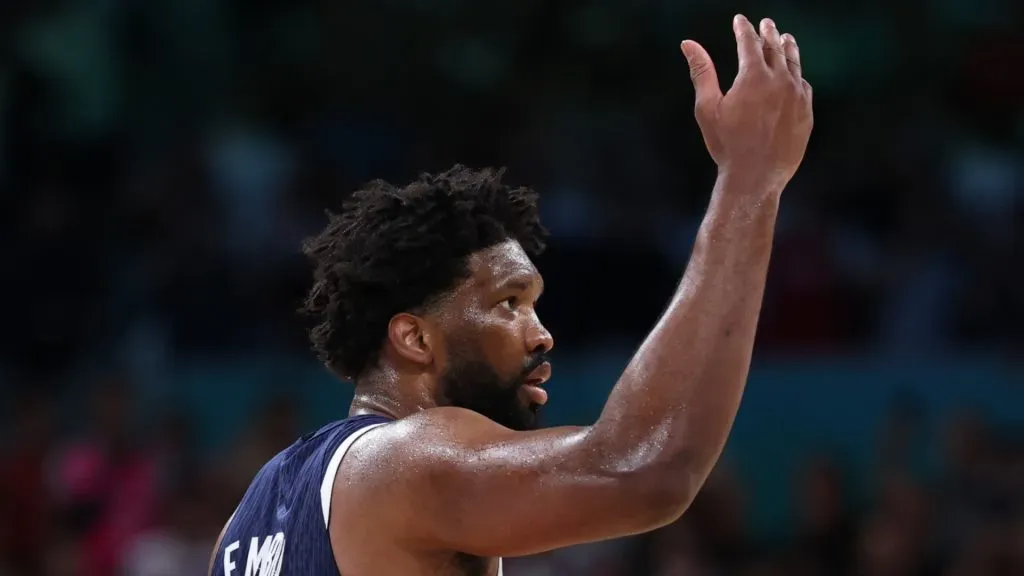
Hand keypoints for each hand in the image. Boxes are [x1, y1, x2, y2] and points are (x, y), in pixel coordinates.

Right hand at [680, 15, 812, 189]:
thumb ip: (701, 72)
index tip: (740, 20)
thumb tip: (688, 44)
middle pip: (775, 48)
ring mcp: (797, 96)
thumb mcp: (707, 108)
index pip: (749, 42)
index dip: (743, 28)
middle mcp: (780, 80)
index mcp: (754, 76)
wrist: (756, 177)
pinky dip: (797, 75)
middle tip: (766, 23)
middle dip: (768, 33)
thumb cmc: (727, 145)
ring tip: (785, 38)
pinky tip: (794, 75)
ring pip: (794, 64)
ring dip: (788, 48)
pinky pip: (804, 86)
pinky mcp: (807, 112)